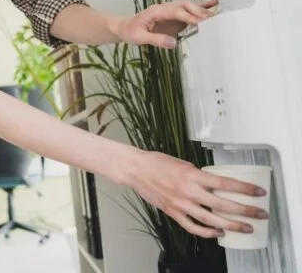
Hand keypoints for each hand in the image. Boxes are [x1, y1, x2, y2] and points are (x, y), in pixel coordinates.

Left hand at [114, 0, 217, 48]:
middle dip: (198, 11)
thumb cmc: (130, 31)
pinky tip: (213, 3)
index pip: (175, 11)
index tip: (201, 22)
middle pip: (184, 5)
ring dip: (202, 8)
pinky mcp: (174, 16)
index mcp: (156, 11)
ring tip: (216, 13)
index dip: (189, 16)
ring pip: (188, 5)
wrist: (125, 27)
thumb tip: (173, 42)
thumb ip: (156, 40)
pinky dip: (201, 7)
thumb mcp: (139, 38)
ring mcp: (170, 11)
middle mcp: (165, 8)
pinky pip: (188, 10)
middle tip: (212, 20)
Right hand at [128, 151, 267, 237]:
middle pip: (223, 205)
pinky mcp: (172, 212)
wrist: (136, 170)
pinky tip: (218, 232)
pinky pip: (192, 226)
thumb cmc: (157, 162)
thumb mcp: (184, 163)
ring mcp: (180, 204)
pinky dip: (207, 232)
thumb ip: (200, 175)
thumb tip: (214, 183)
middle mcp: (188, 191)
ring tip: (245, 228)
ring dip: (231, 225)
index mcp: (192, 175)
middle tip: (260, 214)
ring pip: (210, 219)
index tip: (259, 192)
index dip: (245, 189)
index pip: (226, 184)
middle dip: (245, 210)